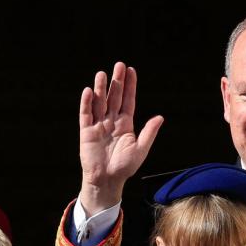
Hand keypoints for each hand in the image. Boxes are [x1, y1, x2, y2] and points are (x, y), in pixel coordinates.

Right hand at [77, 62, 163, 214]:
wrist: (107, 180)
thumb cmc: (125, 167)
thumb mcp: (140, 149)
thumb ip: (149, 133)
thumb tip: (160, 117)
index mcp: (125, 124)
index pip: (128, 100)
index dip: (130, 86)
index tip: (131, 70)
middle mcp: (111, 122)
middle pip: (114, 97)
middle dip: (116, 82)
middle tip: (119, 65)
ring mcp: (98, 126)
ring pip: (99, 103)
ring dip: (100, 88)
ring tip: (102, 74)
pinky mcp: (86, 132)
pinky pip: (86, 115)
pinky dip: (86, 103)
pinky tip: (88, 91)